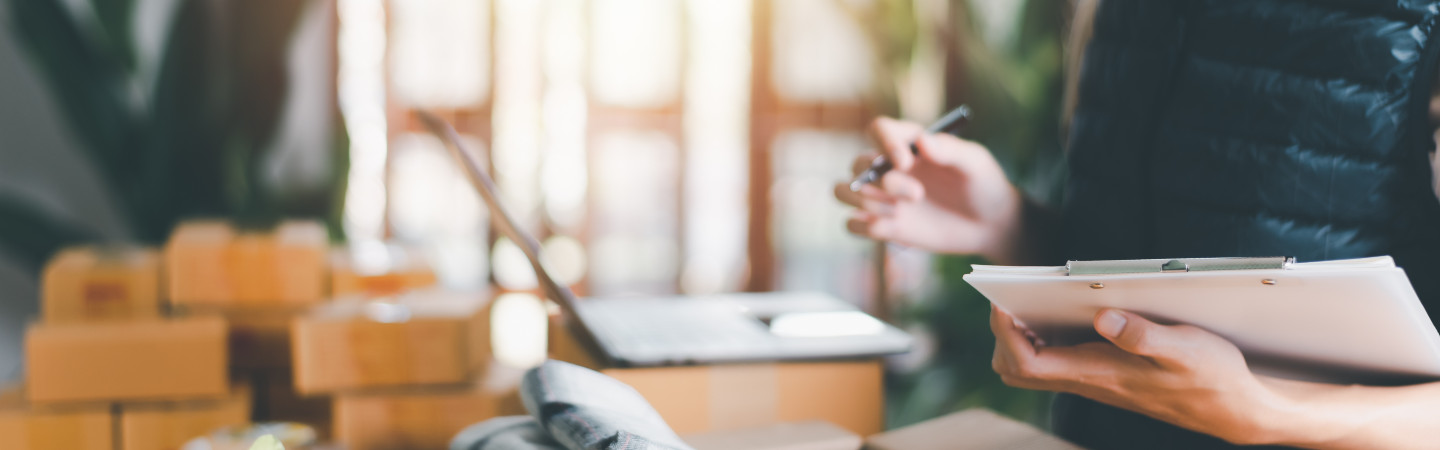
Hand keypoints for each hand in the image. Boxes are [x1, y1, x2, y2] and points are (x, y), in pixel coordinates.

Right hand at [834, 117, 1029, 262]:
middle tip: (918, 195)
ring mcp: (883, 198)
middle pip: (859, 165)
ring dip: (863, 200)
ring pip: (842, 191)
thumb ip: (950, 149)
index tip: (906, 162)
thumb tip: (921, 141)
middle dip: (884, 181)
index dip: (883, 142)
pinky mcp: (884, 226)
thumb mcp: (976, 163)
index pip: (878, 130)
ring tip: (898, 212)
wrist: (990, 225)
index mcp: (908, 144)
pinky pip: (852, 224)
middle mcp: (889, 168)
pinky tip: (892, 228)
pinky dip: (864, 226)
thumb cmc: (984, 185)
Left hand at [989, 306, 1286, 445]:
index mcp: (1099, 374)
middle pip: (1016, 371)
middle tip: (1010, 299)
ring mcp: (1094, 383)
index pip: (1026, 363)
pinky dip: (1044, 340)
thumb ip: (1145, 336)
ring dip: (1020, 339)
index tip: (1002, 301)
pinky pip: (1055, 364)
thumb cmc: (1213, 378)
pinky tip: (1060, 313)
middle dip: (1002, 336)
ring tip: (1029, 302)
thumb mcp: (1188, 349)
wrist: (1235, 410)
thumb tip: (1103, 317)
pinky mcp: (1105, 379)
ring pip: (1033, 371)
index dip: (1005, 334)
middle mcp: (1089, 382)